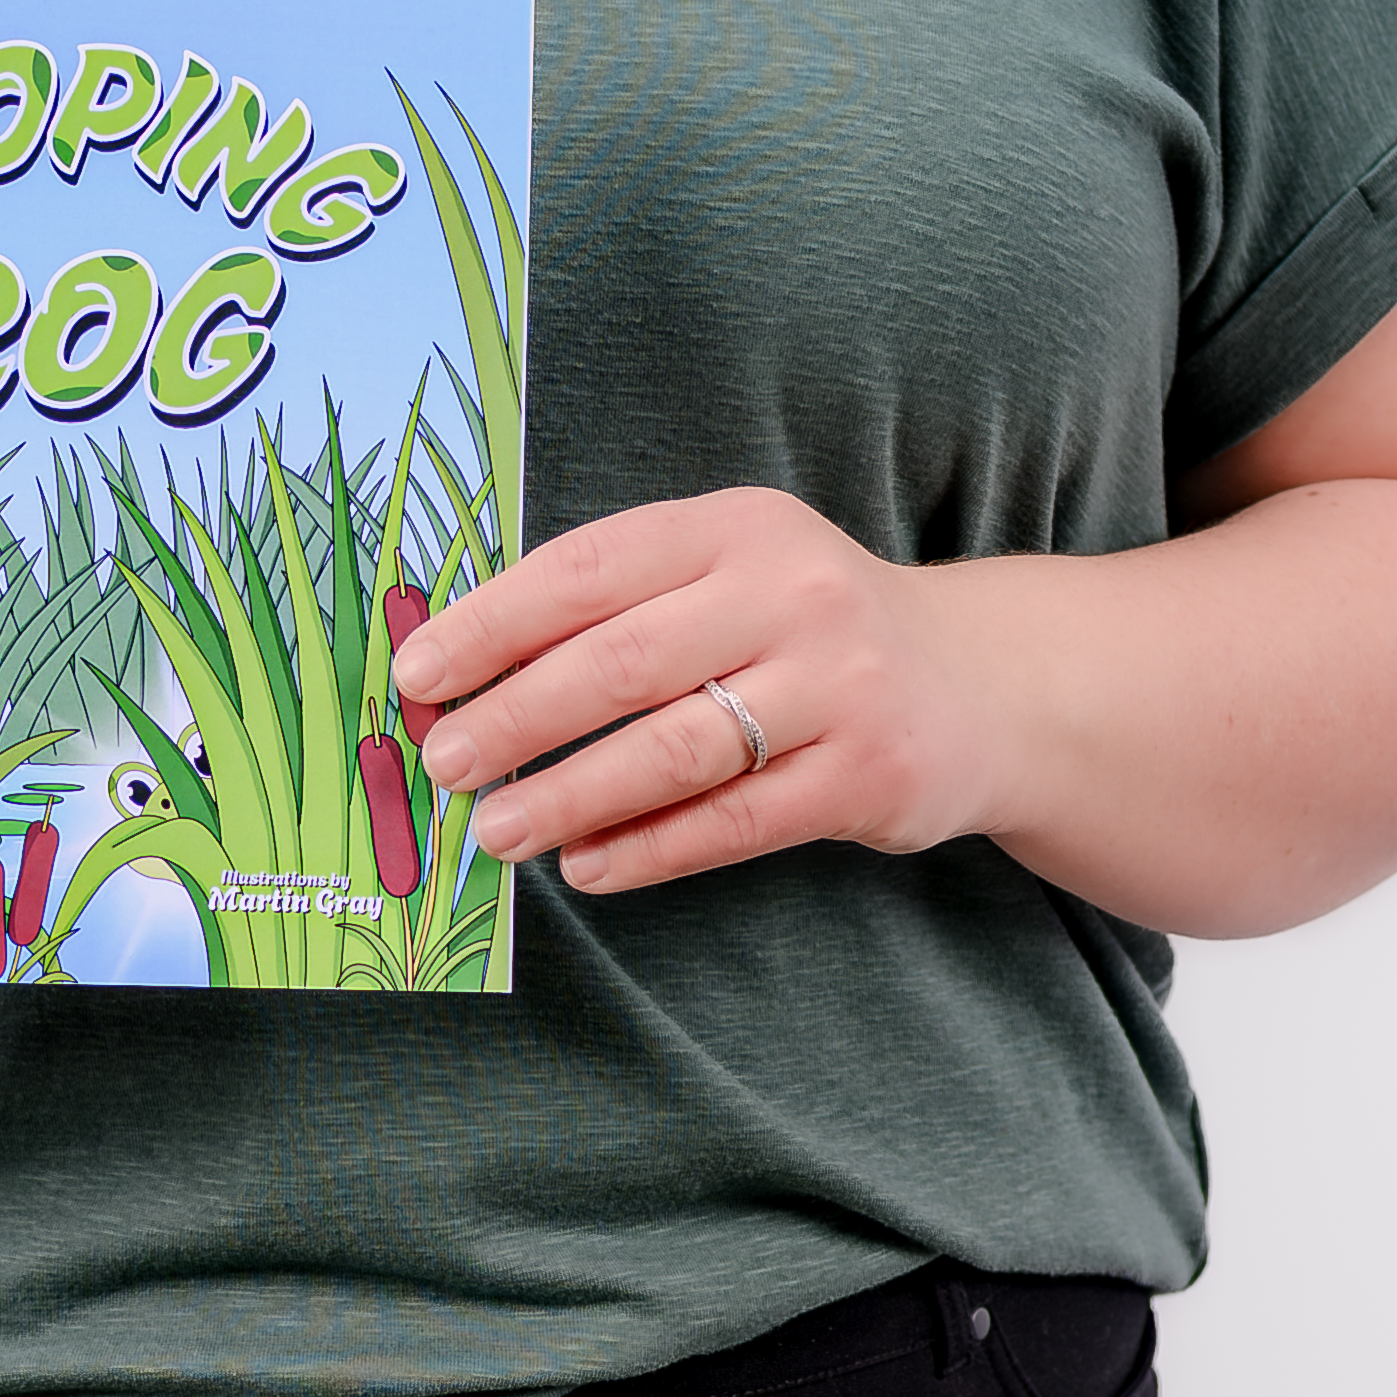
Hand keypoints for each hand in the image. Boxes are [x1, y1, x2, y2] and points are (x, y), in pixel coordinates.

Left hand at [389, 488, 982, 899]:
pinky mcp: (865, 776)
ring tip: (498, 832)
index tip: (416, 676)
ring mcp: (837, 688)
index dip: (491, 624)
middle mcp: (793, 596)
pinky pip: (732, 824)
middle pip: (622, 663)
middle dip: (515, 720)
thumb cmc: (810, 631)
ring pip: (673, 752)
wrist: (980, 684)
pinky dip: (649, 851)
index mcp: (738, 528)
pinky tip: (588, 868)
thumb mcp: (731, 576)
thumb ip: (621, 607)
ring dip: (569, 798)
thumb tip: (468, 672)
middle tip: (445, 766)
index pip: (589, 570)